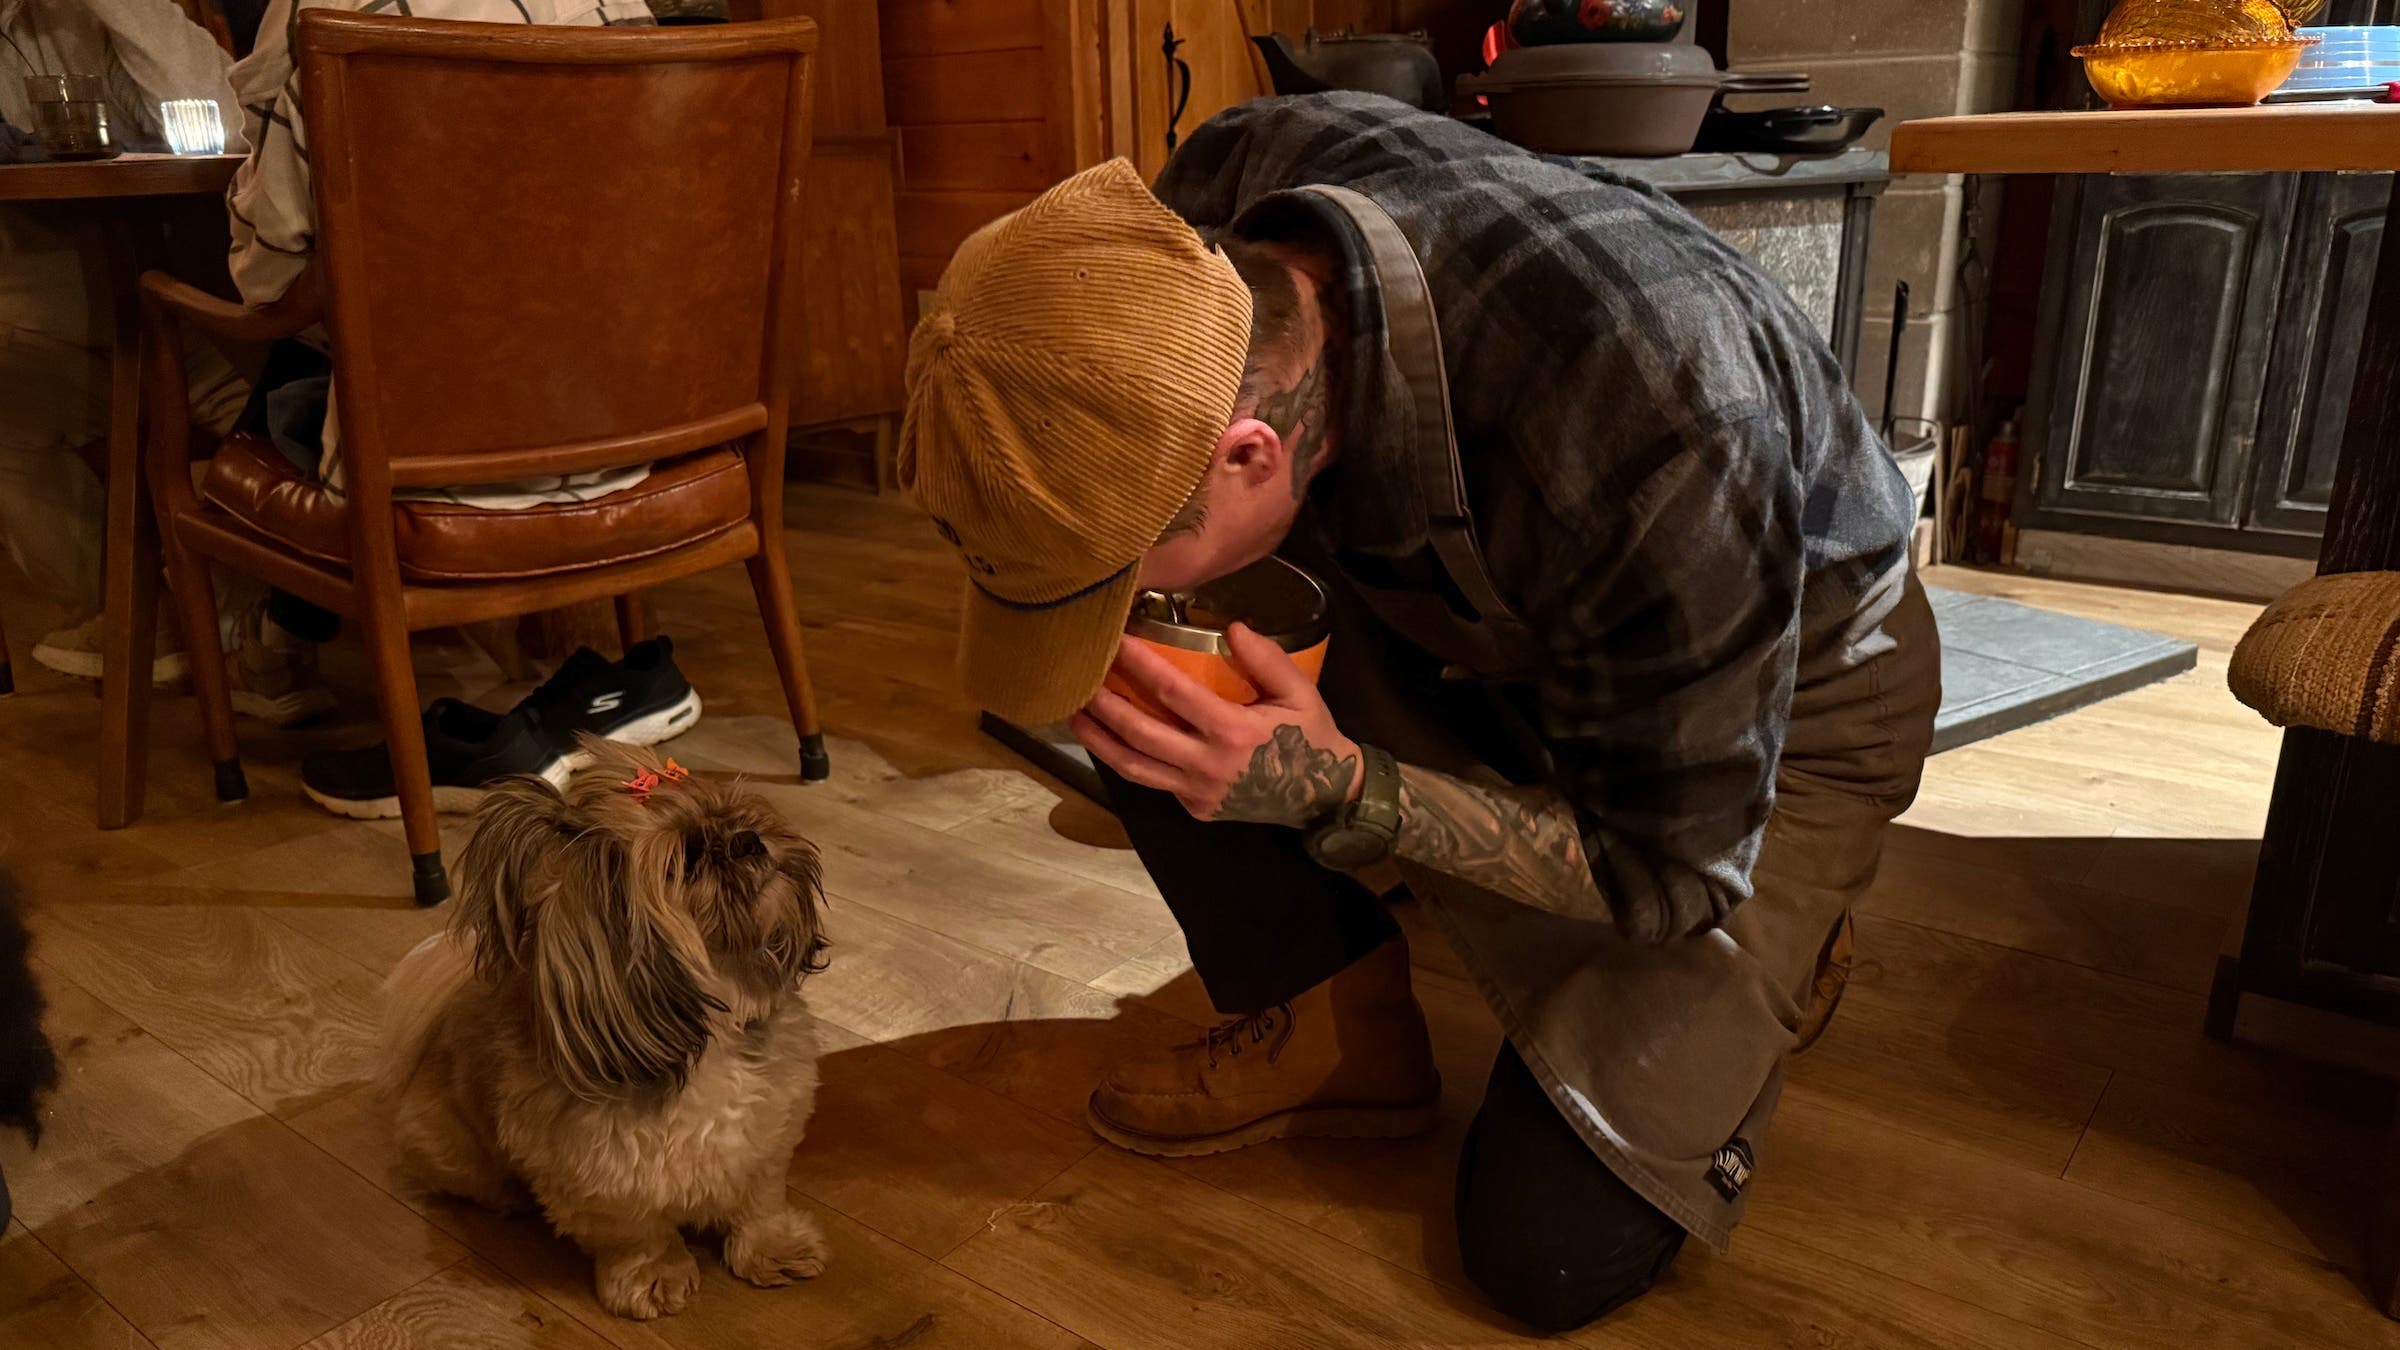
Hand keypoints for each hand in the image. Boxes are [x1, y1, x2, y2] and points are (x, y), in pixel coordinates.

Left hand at [1071, 623, 1360, 825]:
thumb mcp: (1300, 692)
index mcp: (1233, 732)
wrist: (1323, 796)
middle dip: (1105, 704)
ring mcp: (1197, 792)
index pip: (1173, 692)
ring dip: (1099, 741)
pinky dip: (1128, 760)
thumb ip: (1267, 660)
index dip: (1140, 664)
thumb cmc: (1311, 736)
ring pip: (1134, 767)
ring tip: (1074, 716)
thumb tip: (1232, 627)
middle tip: (1080, 679)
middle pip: (1140, 734)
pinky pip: (1154, 782)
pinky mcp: (1195, 808)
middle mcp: (1208, 765)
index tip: (1116, 641)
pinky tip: (1110, 740)